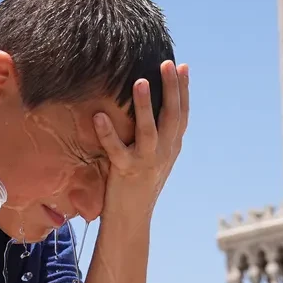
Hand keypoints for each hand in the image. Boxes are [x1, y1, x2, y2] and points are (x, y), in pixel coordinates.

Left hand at [93, 60, 188, 220]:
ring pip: (149, 130)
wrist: (131, 219)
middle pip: (172, 116)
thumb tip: (151, 105)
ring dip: (145, 105)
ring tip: (139, 81)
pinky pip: (116, 150)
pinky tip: (99, 116)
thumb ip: (156, 134)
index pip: (182, 114)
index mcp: (171, 147)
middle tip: (166, 64)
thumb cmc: (137, 184)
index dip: (183, 90)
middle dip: (171, 88)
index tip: (182, 67)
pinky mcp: (126, 172)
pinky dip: (107, 133)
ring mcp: (147, 162)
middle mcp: (164, 152)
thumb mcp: (154, 157)